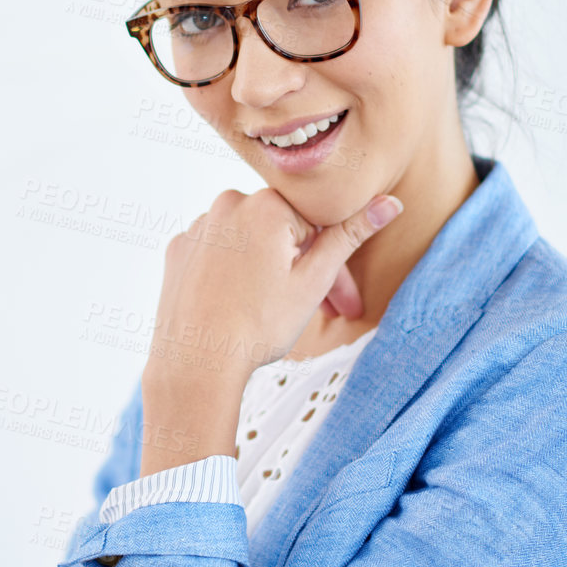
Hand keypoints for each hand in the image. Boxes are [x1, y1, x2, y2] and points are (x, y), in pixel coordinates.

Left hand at [136, 187, 401, 477]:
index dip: (332, 265)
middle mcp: (227, 204)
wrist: (196, 363)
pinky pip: (216, 252)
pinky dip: (231, 272)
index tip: (343, 301)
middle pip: (281, 232)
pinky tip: (237, 303)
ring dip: (266, 267)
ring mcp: (198, 227)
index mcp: (265, 204)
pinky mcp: (178, 249)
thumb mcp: (313, 281)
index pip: (315, 225)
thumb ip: (349, 237)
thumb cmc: (257, 326)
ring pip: (248, 241)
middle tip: (315, 312)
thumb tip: (388, 203)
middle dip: (302, 267)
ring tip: (268, 310)